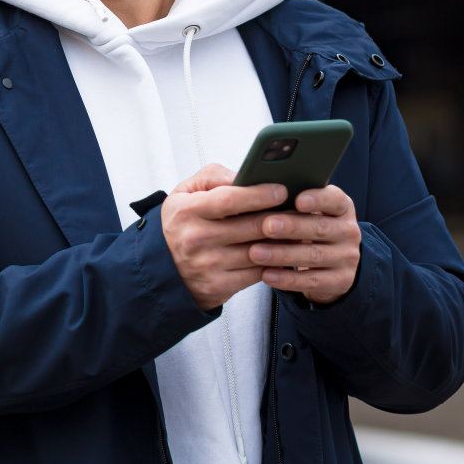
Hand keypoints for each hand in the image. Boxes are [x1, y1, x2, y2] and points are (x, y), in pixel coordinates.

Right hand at [162, 164, 286, 310]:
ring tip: (298, 229)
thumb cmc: (182, 222)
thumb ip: (213, 177)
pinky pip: (258, 273)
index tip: (282, 190)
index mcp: (186, 211)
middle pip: (251, 226)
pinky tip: (284, 252)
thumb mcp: (185, 192)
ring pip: (260, 251)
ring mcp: (207, 265)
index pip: (229, 200)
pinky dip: (275, 262)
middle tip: (300, 209)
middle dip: (280, 217)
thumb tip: (245, 176)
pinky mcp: (218, 286)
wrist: (163, 267)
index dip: (259, 194)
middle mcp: (195, 239)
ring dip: (284, 241)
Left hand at [249, 185, 361, 304]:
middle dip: (291, 227)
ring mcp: (347, 257)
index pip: (334, 199)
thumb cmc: (308, 227)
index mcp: (341, 207)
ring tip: (255, 252)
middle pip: (320, 228)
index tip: (297, 200)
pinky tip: (266, 275)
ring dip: (282, 255)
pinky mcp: (341, 281)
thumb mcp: (307, 212)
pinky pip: (312, 281)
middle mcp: (348, 231)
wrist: (332, 263)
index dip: (317, 199)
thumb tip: (256, 191)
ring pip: (314, 256)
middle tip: (266, 226)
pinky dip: (287, 279)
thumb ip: (290, 201)